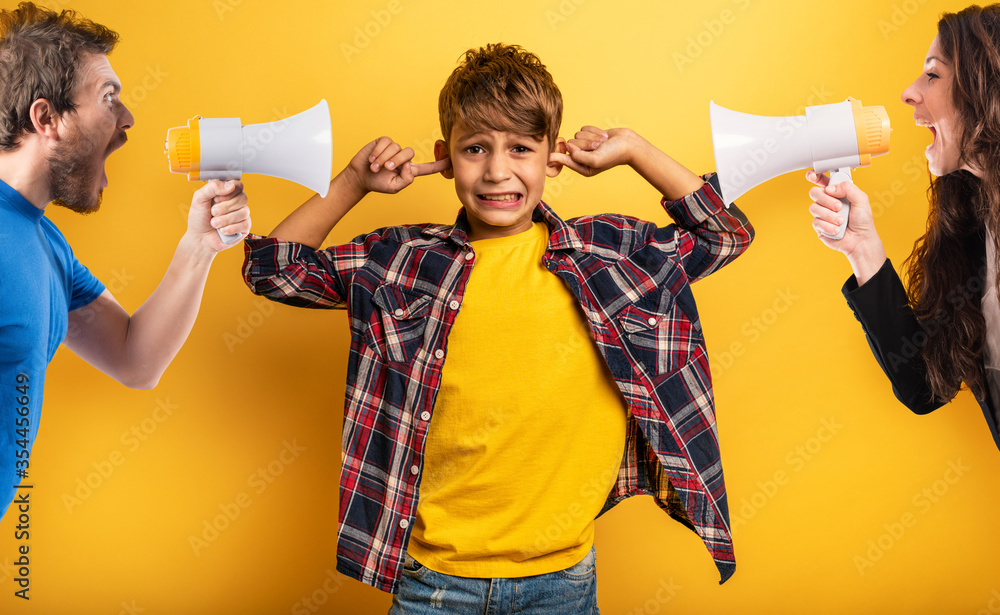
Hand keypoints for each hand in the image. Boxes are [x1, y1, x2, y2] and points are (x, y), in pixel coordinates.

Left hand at [187, 180, 250, 251]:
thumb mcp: (199, 199)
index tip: (216, 199)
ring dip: (225, 219)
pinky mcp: (245, 227)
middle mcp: (236, 202)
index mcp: (227, 193)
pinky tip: (222, 231)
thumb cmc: (199, 218)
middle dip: (225, 207)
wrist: (200, 238)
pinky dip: (231, 228)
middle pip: (243, 198)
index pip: (238, 185)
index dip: (229, 191)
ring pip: (243, 212)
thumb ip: (212, 188)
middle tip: (213, 212)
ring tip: (214, 224)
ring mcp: (242, 215)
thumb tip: (230, 185)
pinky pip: (245, 224)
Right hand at [344, 137, 450, 195]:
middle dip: (396, 161)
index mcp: (410, 170)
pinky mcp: (384, 142)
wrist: (361, 176)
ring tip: (375, 168)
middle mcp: (404, 158)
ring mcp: (394, 148)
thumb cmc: (378, 183)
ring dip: (383, 159)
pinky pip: (386, 143)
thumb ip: (406, 179)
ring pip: (396, 148)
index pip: (428, 168)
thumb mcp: (394, 187)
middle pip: (409, 153)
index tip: (452, 161)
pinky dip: (378, 152)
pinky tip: (372, 160)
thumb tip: (409, 164)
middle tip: (384, 169)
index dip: (440, 165)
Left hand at [549, 126, 634, 176]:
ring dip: (591, 137)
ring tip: (603, 142)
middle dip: (585, 143)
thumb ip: (578, 156)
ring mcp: (586, 145)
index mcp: (582, 168)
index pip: (564, 160)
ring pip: (577, 135)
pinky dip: (593, 130)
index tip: (548, 156)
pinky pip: (584, 129)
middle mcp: (582, 157)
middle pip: (572, 144)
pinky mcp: (589, 135)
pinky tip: (603, 136)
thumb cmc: (613, 154)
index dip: (556, 156)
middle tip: (598, 147)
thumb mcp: (594, 160)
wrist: (629, 144)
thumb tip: (567, 146)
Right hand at [806, 170, 886, 284]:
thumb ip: (848, 188)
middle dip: (826, 200)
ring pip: (814, 208)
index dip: (815, 176)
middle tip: (839, 207)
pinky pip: (816, 222)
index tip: (813, 176)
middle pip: (814, 192)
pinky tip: (837, 230)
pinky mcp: (819, 226)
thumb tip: (830, 188)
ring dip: (830, 215)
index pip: (822, 180)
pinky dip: (828, 226)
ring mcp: (822, 213)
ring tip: (841, 221)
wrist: (860, 240)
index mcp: (837, 192)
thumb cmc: (862, 220)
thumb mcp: (861, 199)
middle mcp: (827, 201)